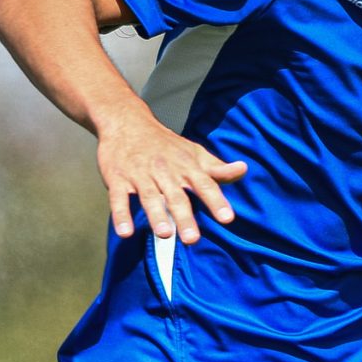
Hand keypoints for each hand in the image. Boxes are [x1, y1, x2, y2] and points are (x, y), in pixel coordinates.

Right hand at [94, 108, 247, 244]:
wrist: (127, 121)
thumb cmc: (166, 145)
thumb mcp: (194, 153)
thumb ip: (217, 168)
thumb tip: (244, 170)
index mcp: (186, 166)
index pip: (205, 184)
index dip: (216, 201)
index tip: (227, 218)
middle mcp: (165, 171)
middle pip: (176, 196)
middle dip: (185, 217)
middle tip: (192, 239)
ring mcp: (140, 175)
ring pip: (149, 197)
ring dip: (156, 215)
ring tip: (164, 234)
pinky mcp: (118, 178)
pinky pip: (118, 198)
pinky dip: (121, 214)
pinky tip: (125, 232)